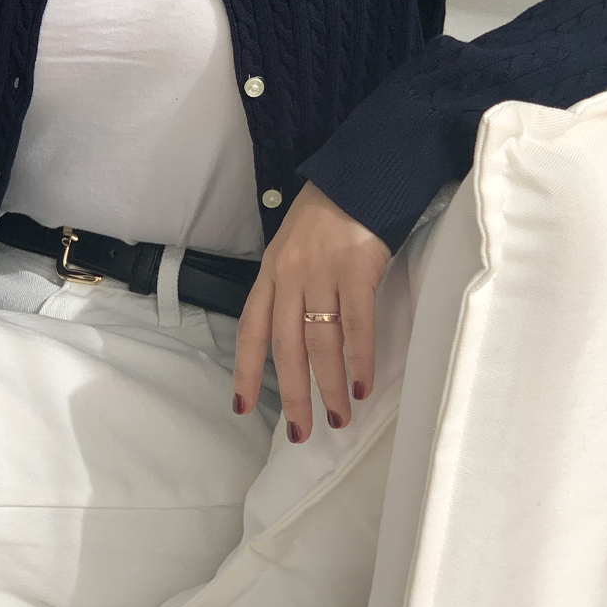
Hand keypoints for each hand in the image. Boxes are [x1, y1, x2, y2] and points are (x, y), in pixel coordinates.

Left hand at [233, 180, 390, 442]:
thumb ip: (292, 284)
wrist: (361, 173)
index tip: (242, 407)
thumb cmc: (331, 211)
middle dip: (293, 395)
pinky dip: (359, 359)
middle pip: (286, 347)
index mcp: (271, 272)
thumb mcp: (295, 245)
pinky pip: (356, 324)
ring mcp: (323, 272)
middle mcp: (290, 276)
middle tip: (302, 433)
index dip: (244, 370)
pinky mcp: (357, 268)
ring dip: (331, 385)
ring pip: (321, 342)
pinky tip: (364, 384)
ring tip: (340, 417)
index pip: (251, 328)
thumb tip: (300, 333)